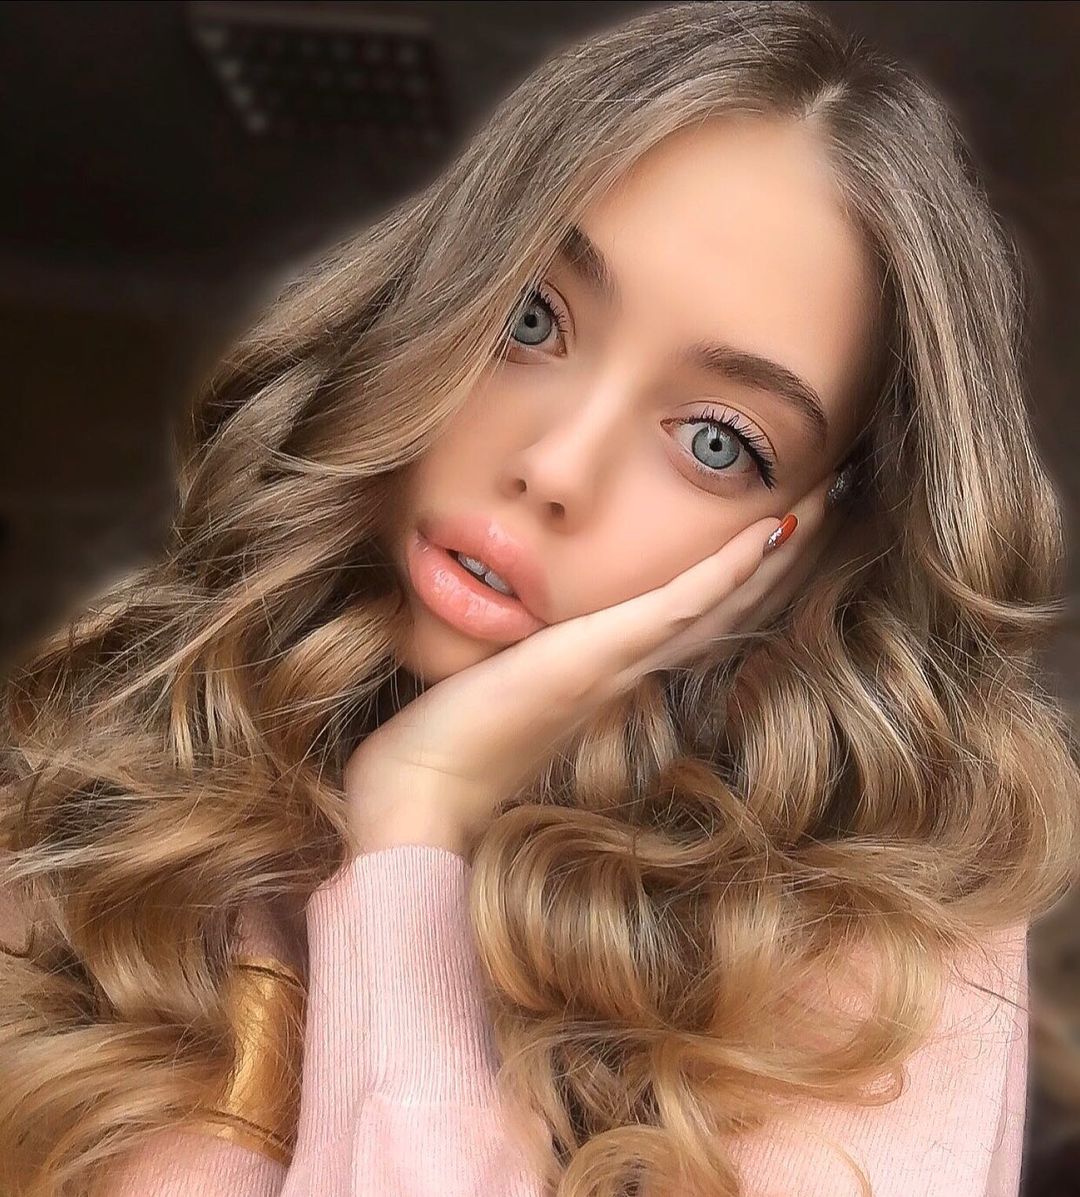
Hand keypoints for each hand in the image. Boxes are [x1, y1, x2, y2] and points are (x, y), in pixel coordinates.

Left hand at [344, 469, 845, 856]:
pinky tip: (765, 534)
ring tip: (814, 511)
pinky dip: (726, 572)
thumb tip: (527, 631)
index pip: (690, 621)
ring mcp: (617, 666)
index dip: (737, 582)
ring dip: (769, 558)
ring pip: (715, 605)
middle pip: (721, 611)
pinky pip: (678, 607)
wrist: (423, 794)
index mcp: (608, 676)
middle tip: (820, 511)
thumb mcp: (498, 682)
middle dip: (772, 563)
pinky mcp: (596, 659)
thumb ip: (527, 659)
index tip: (772, 538)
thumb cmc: (448, 742)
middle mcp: (627, 672)